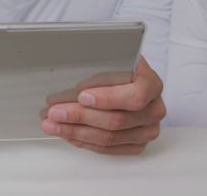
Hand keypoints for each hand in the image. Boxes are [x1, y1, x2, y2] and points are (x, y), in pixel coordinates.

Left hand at [41, 56, 164, 154]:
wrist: (133, 80)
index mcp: (152, 84)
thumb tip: (74, 80)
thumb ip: (102, 67)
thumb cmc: (122, 67)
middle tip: (56, 111)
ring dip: (75, 131)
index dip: (108, 98)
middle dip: (80, 116)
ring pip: (109, 138)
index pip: (134, 96)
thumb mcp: (116, 57)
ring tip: (53, 124)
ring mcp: (146, 130)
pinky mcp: (136, 144)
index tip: (82, 96)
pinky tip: (67, 133)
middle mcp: (153, 110)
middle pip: (116, 120)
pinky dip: (83, 141)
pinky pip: (108, 149)